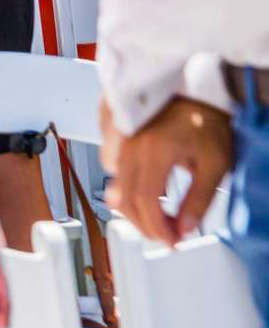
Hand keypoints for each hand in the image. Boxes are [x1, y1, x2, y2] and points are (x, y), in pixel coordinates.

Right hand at [106, 95, 232, 244]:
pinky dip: (124, 186)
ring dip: (133, 208)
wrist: (196, 87)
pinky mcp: (119, 135)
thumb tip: (185, 227)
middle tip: (164, 235)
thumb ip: (199, 199)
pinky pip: (111, 168)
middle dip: (144, 224)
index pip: (145, 202)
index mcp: (155, 151)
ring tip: (156, 217)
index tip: (171, 240)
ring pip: (115, 186)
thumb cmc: (207, 118)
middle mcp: (131, 145)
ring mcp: (121, 139)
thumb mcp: (215, 164)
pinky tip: (144, 190)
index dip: (157, 227)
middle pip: (125, 199)